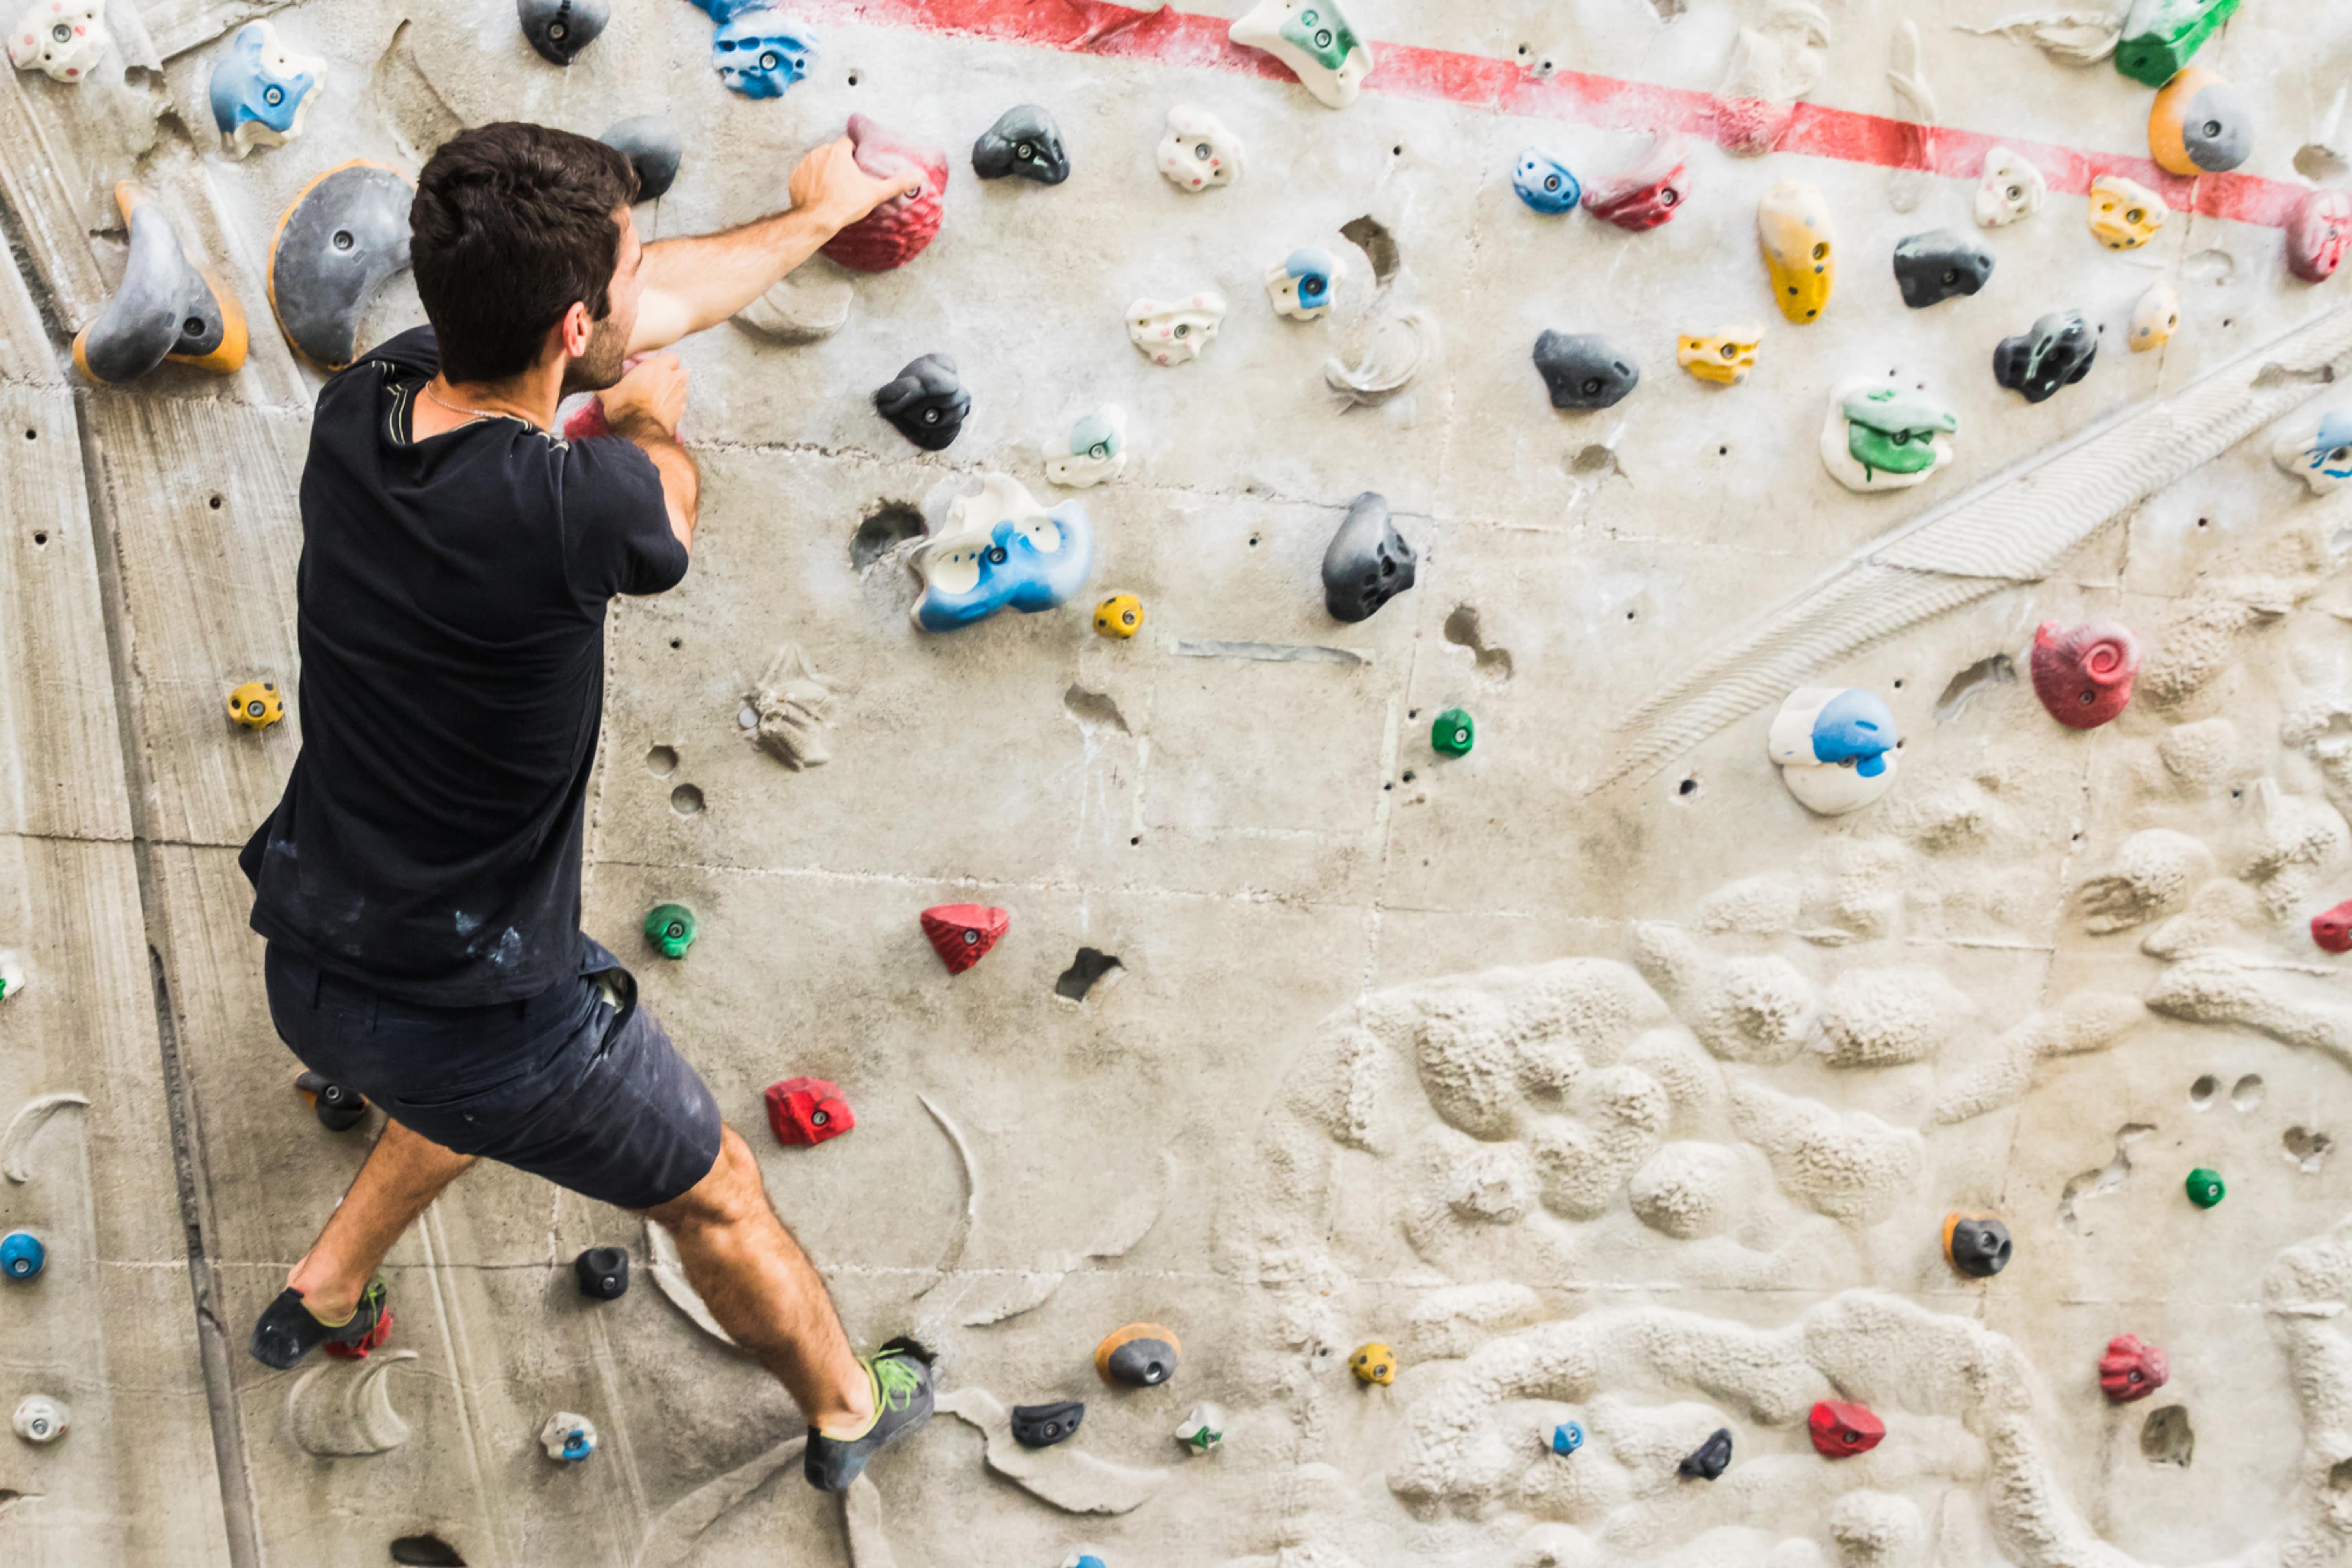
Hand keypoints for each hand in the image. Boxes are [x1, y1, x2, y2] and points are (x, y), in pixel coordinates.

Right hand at [601, 352, 688, 439]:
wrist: (640, 432)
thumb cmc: (624, 407)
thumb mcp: (608, 390)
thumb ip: (606, 378)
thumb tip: (597, 375)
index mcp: (657, 367)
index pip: (670, 356)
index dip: (659, 359)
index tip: (645, 366)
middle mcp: (672, 379)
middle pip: (679, 370)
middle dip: (670, 373)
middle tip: (655, 379)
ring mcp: (680, 395)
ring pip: (682, 386)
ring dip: (673, 387)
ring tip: (658, 393)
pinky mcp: (681, 411)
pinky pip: (681, 402)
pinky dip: (673, 402)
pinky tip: (661, 407)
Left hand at [787, 137, 924, 234]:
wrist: (817, 219)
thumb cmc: (845, 204)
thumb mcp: (875, 193)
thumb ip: (896, 183)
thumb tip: (918, 177)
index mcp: (838, 152)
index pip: (846, 144)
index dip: (852, 155)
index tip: (855, 168)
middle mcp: (819, 153)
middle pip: (831, 153)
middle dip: (837, 164)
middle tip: (845, 183)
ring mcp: (805, 164)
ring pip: (817, 162)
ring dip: (823, 171)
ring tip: (831, 189)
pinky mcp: (795, 177)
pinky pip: (804, 174)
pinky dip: (810, 181)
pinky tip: (818, 194)